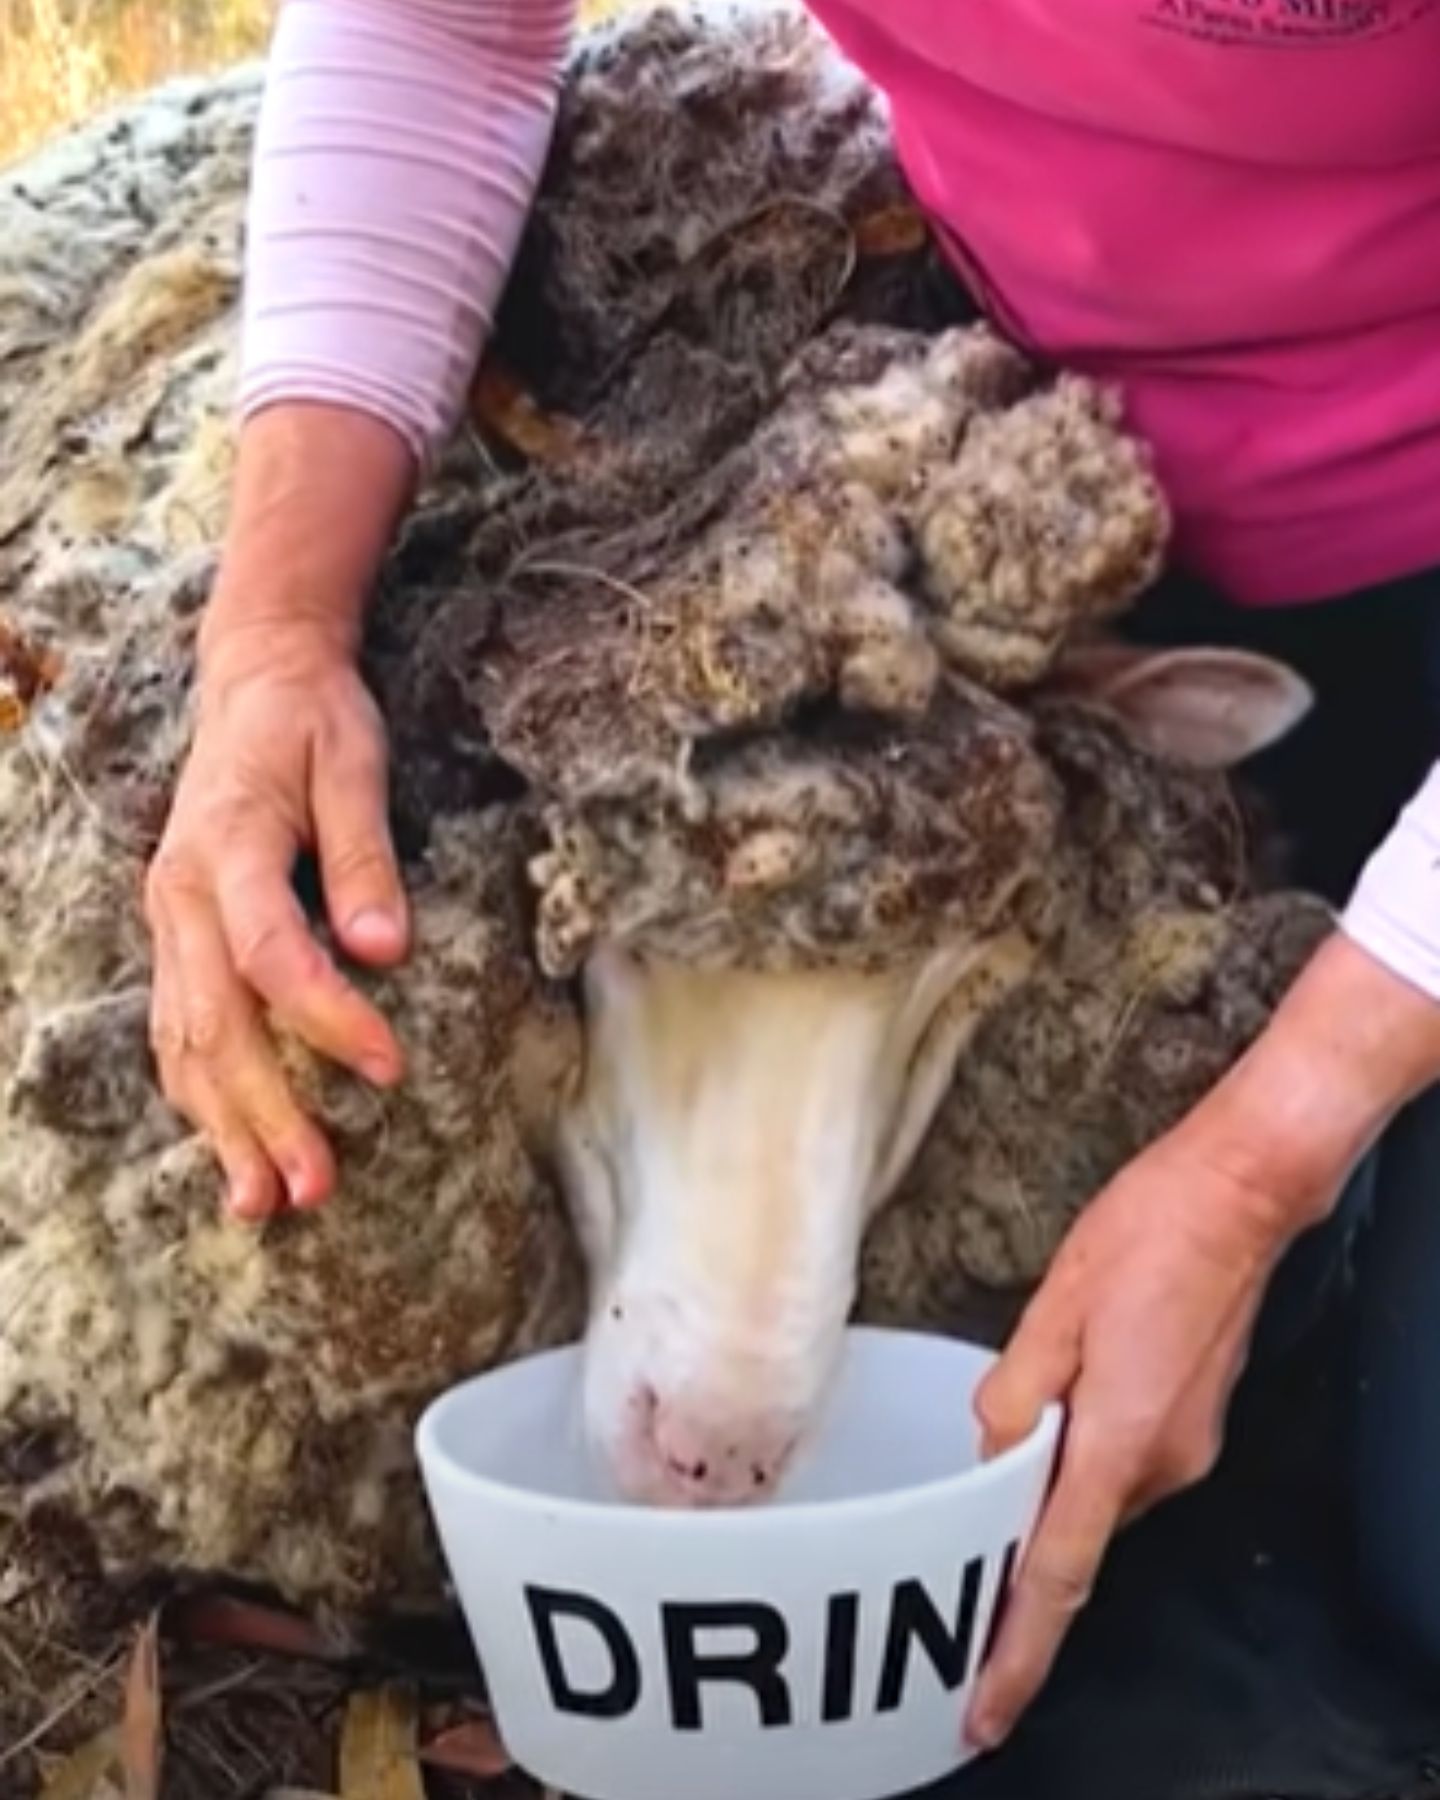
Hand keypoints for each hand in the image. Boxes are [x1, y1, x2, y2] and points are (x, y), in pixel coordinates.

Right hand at [145, 621, 408, 1221]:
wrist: (252, 679)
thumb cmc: (313, 717)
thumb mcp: (354, 762)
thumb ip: (366, 855)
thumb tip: (385, 947)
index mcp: (226, 848)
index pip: (271, 952)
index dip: (326, 1016)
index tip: (388, 1069)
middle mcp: (180, 895)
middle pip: (217, 1021)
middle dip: (267, 1110)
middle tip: (317, 1186)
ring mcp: (169, 922)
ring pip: (184, 1042)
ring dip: (225, 1127)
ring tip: (267, 1201)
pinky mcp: (177, 938)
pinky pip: (177, 1031)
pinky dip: (201, 1098)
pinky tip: (230, 1153)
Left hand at [965, 930, 1439, 1751]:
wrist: (1241, 1194)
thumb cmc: (1150, 1234)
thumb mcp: (1056, 1306)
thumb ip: (1017, 1392)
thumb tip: (991, 1451)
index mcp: (1120, 1442)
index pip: (1060, 1574)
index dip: (1016, 1649)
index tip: (983, 1710)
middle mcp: (1162, 1464)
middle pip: (1073, 1536)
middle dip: (1015, 1554)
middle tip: (949, 1569)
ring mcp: (1186, 1446)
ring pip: (1094, 1495)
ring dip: (1047, 1492)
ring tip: (995, 1460)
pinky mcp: (1192, 1421)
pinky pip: (1119, 1465)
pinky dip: (1079, 1462)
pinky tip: (1053, 1416)